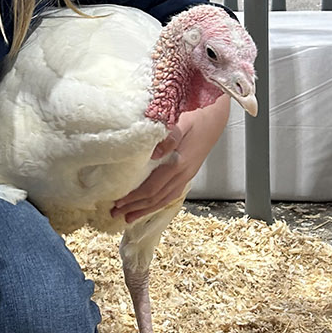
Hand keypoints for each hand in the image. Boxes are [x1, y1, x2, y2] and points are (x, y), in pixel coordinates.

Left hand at [110, 99, 229, 222]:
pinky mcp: (188, 172)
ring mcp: (187, 174)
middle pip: (157, 198)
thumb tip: (154, 153)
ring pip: (165, 199)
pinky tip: (149, 205)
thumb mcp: (181, 120)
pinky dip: (157, 202)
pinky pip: (171, 193)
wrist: (215, 115)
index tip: (119, 203)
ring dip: (146, 209)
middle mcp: (184, 173)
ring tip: (129, 217)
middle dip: (136, 208)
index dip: (135, 198)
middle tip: (116, 214)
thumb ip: (169, 136)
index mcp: (179, 163)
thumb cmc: (196, 115)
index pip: (153, 188)